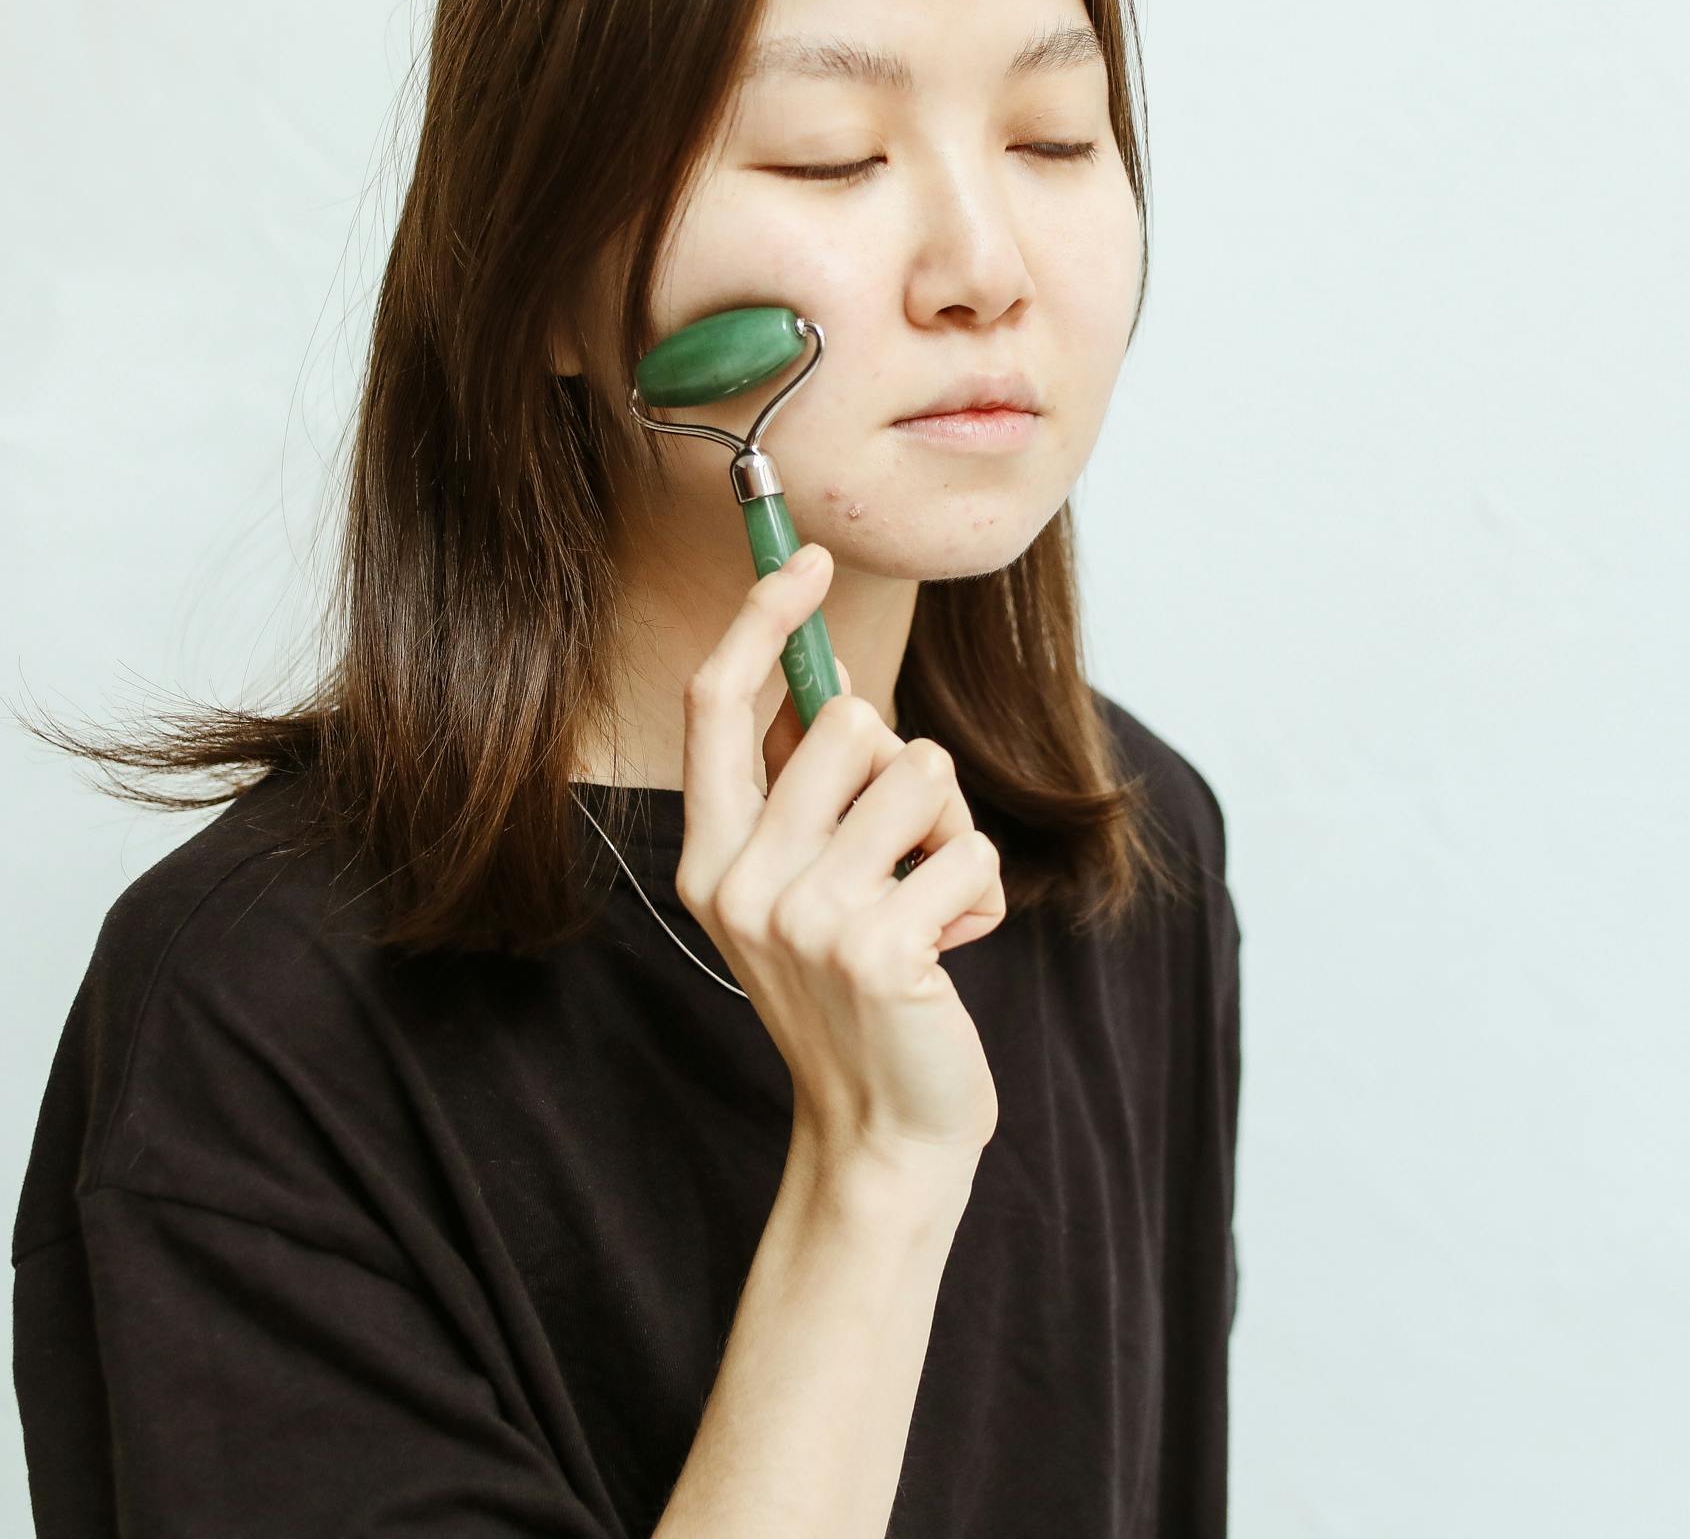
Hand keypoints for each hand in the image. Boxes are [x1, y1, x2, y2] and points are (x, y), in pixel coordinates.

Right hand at [677, 544, 1009, 1183]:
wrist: (881, 1129)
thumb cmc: (857, 996)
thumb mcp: (802, 891)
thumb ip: (802, 795)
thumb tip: (833, 681)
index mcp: (710, 857)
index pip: (716, 703)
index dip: (761, 619)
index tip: (806, 560)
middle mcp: (742, 881)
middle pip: (846, 721)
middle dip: (900, 770)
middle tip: (900, 856)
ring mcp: (806, 917)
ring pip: (919, 772)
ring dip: (950, 834)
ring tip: (926, 906)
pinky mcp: (878, 949)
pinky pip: (968, 851)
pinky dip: (980, 895)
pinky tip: (948, 952)